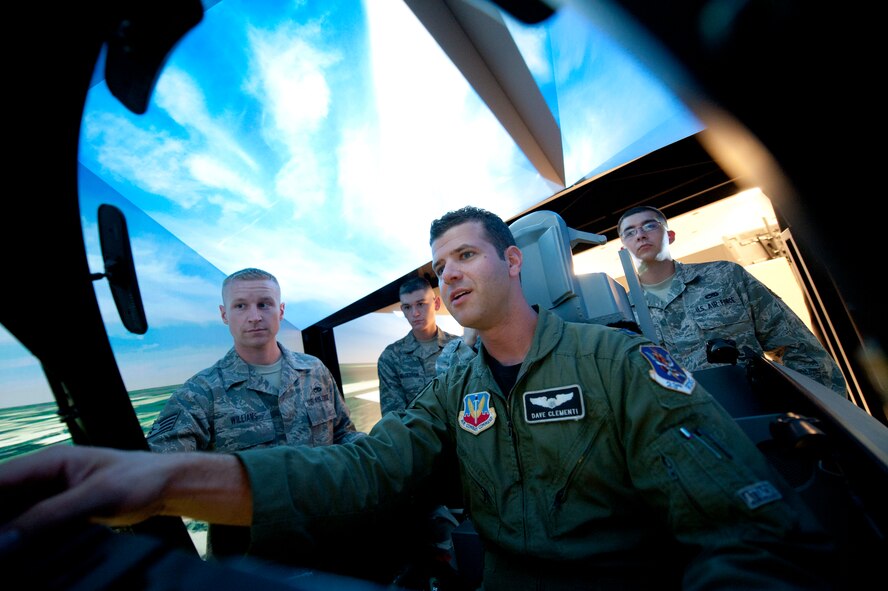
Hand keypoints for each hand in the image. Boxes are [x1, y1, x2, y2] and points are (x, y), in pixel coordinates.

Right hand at [0, 445, 169, 537]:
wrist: (168, 486)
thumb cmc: (140, 479)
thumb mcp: (96, 496)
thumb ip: (51, 515)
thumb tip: (7, 538)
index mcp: (49, 461)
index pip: (0, 479)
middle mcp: (44, 476)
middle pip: (2, 498)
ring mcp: (51, 494)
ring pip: (12, 515)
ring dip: (6, 532)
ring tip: (6, 551)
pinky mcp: (60, 512)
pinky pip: (29, 526)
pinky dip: (20, 539)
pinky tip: (16, 553)